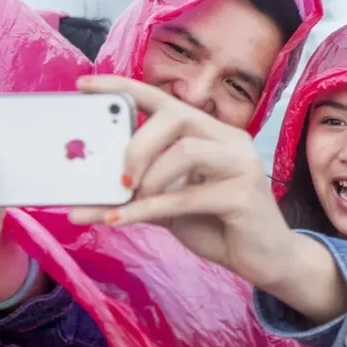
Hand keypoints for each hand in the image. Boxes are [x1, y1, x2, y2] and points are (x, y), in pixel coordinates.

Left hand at [68, 75, 288, 286]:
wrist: (267, 260)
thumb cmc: (219, 226)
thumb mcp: (169, 209)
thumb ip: (133, 200)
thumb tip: (79, 207)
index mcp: (212, 133)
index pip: (166, 100)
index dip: (126, 89)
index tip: (85, 86)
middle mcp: (230, 140)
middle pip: (177, 117)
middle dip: (137, 144)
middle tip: (119, 178)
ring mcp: (242, 165)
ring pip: (186, 150)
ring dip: (149, 177)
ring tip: (132, 200)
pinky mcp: (244, 196)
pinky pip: (187, 196)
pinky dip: (148, 208)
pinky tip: (120, 219)